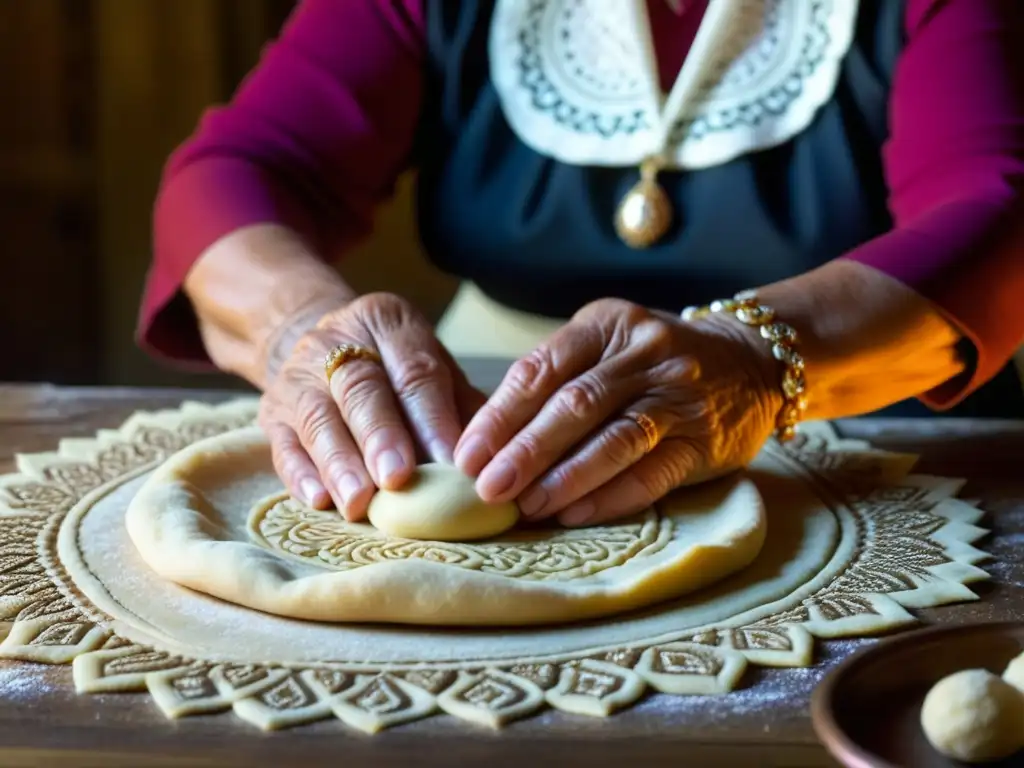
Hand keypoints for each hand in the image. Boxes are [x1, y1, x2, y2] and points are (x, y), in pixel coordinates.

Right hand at [258, 292, 484, 518]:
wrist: (323, 348)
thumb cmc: (396, 370)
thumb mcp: (433, 367)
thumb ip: (461, 406)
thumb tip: (491, 459)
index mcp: (388, 324)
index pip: (415, 371)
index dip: (433, 419)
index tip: (453, 463)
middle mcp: (337, 341)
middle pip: (361, 390)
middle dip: (380, 436)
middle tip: (398, 479)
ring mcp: (298, 376)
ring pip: (318, 418)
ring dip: (340, 463)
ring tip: (358, 502)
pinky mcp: (272, 412)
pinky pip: (282, 444)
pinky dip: (301, 475)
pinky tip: (319, 500)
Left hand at [452, 299, 781, 526]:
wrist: (751, 361)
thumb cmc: (651, 363)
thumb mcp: (605, 346)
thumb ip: (556, 380)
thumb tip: (487, 440)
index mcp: (605, 325)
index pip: (542, 369)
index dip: (499, 415)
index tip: (466, 455)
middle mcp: (644, 354)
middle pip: (575, 404)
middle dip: (524, 450)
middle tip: (486, 488)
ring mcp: (678, 397)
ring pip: (614, 439)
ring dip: (564, 478)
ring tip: (525, 507)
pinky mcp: (704, 441)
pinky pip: (652, 473)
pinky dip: (610, 496)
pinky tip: (575, 515)